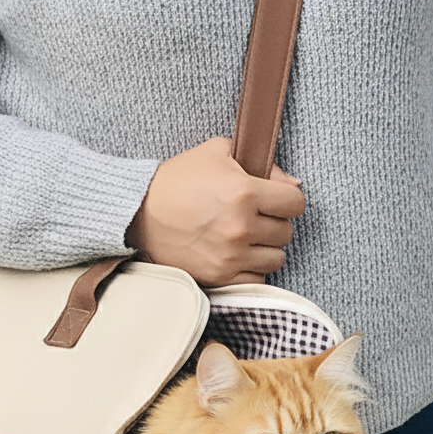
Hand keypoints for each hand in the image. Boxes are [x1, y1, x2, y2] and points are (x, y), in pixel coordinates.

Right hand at [125, 136, 304, 286]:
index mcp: (244, 192)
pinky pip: (256, 280)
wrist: (137, 213)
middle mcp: (241, 227)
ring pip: (275, 259)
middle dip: (272, 223)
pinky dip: (250, 270)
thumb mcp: (217, 152)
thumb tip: (292, 184)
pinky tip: (235, 256)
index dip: (286, 199)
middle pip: (285, 232)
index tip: (272, 200)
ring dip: (263, 248)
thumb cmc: (177, 181)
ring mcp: (230, 256)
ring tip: (243, 238)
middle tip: (252, 217)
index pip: (295, 203)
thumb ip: (261, 163)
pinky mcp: (218, 276)